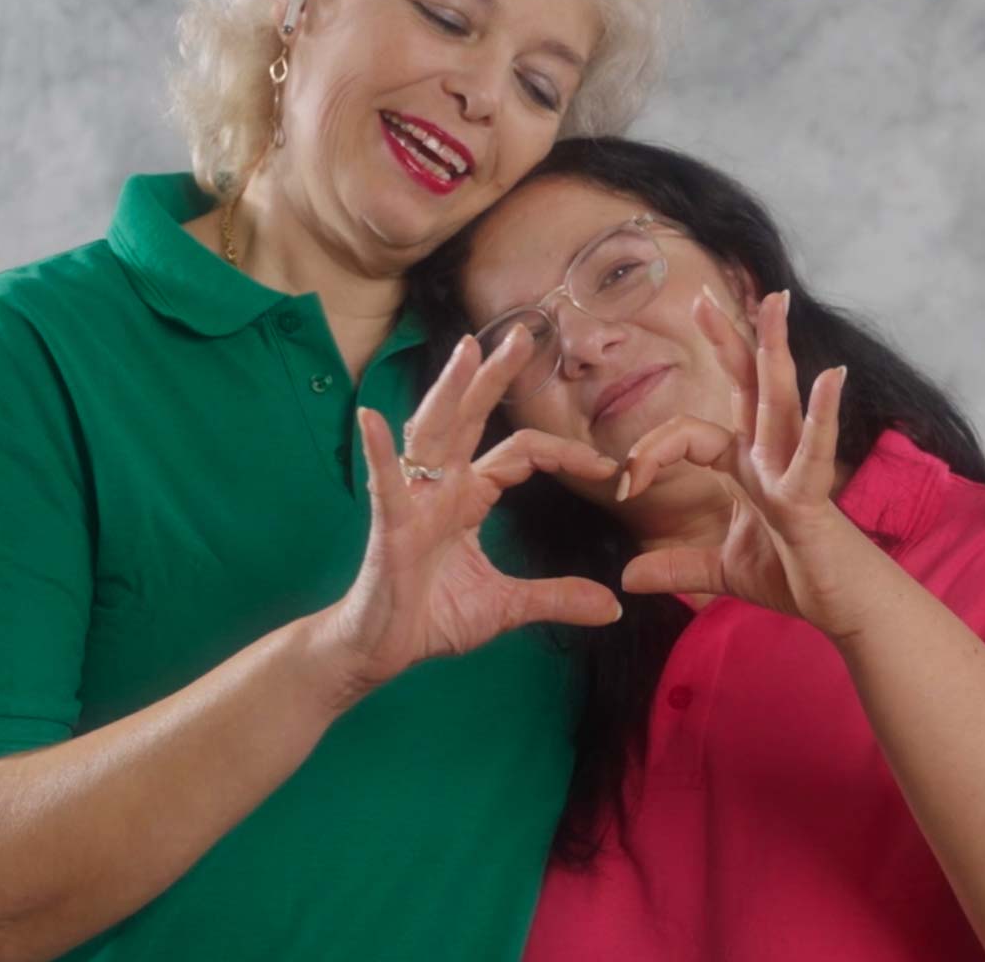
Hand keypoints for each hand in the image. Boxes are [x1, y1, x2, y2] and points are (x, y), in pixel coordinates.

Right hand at [321, 330, 623, 693]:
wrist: (381, 650)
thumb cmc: (432, 617)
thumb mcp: (506, 606)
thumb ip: (556, 598)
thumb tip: (612, 607)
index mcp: (469, 496)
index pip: (522, 453)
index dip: (564, 453)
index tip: (608, 466)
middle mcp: (441, 486)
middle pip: (472, 418)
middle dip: (495, 375)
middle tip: (524, 334)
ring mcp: (413, 501)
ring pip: (434, 433)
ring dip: (449, 390)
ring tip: (465, 350)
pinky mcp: (389, 527)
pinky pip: (385, 485)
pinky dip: (379, 452)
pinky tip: (372, 418)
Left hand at [617, 290, 891, 639]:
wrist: (844, 608)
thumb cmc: (797, 577)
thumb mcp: (723, 569)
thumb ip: (678, 565)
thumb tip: (628, 577)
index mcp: (749, 465)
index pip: (691, 435)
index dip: (652, 453)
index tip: (624, 483)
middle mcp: (770, 456)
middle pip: (747, 385)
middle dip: (727, 339)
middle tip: (704, 294)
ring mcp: (792, 470)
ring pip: (778, 399)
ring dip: (774, 348)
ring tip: (775, 300)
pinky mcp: (810, 497)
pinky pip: (812, 452)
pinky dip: (822, 414)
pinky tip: (830, 376)